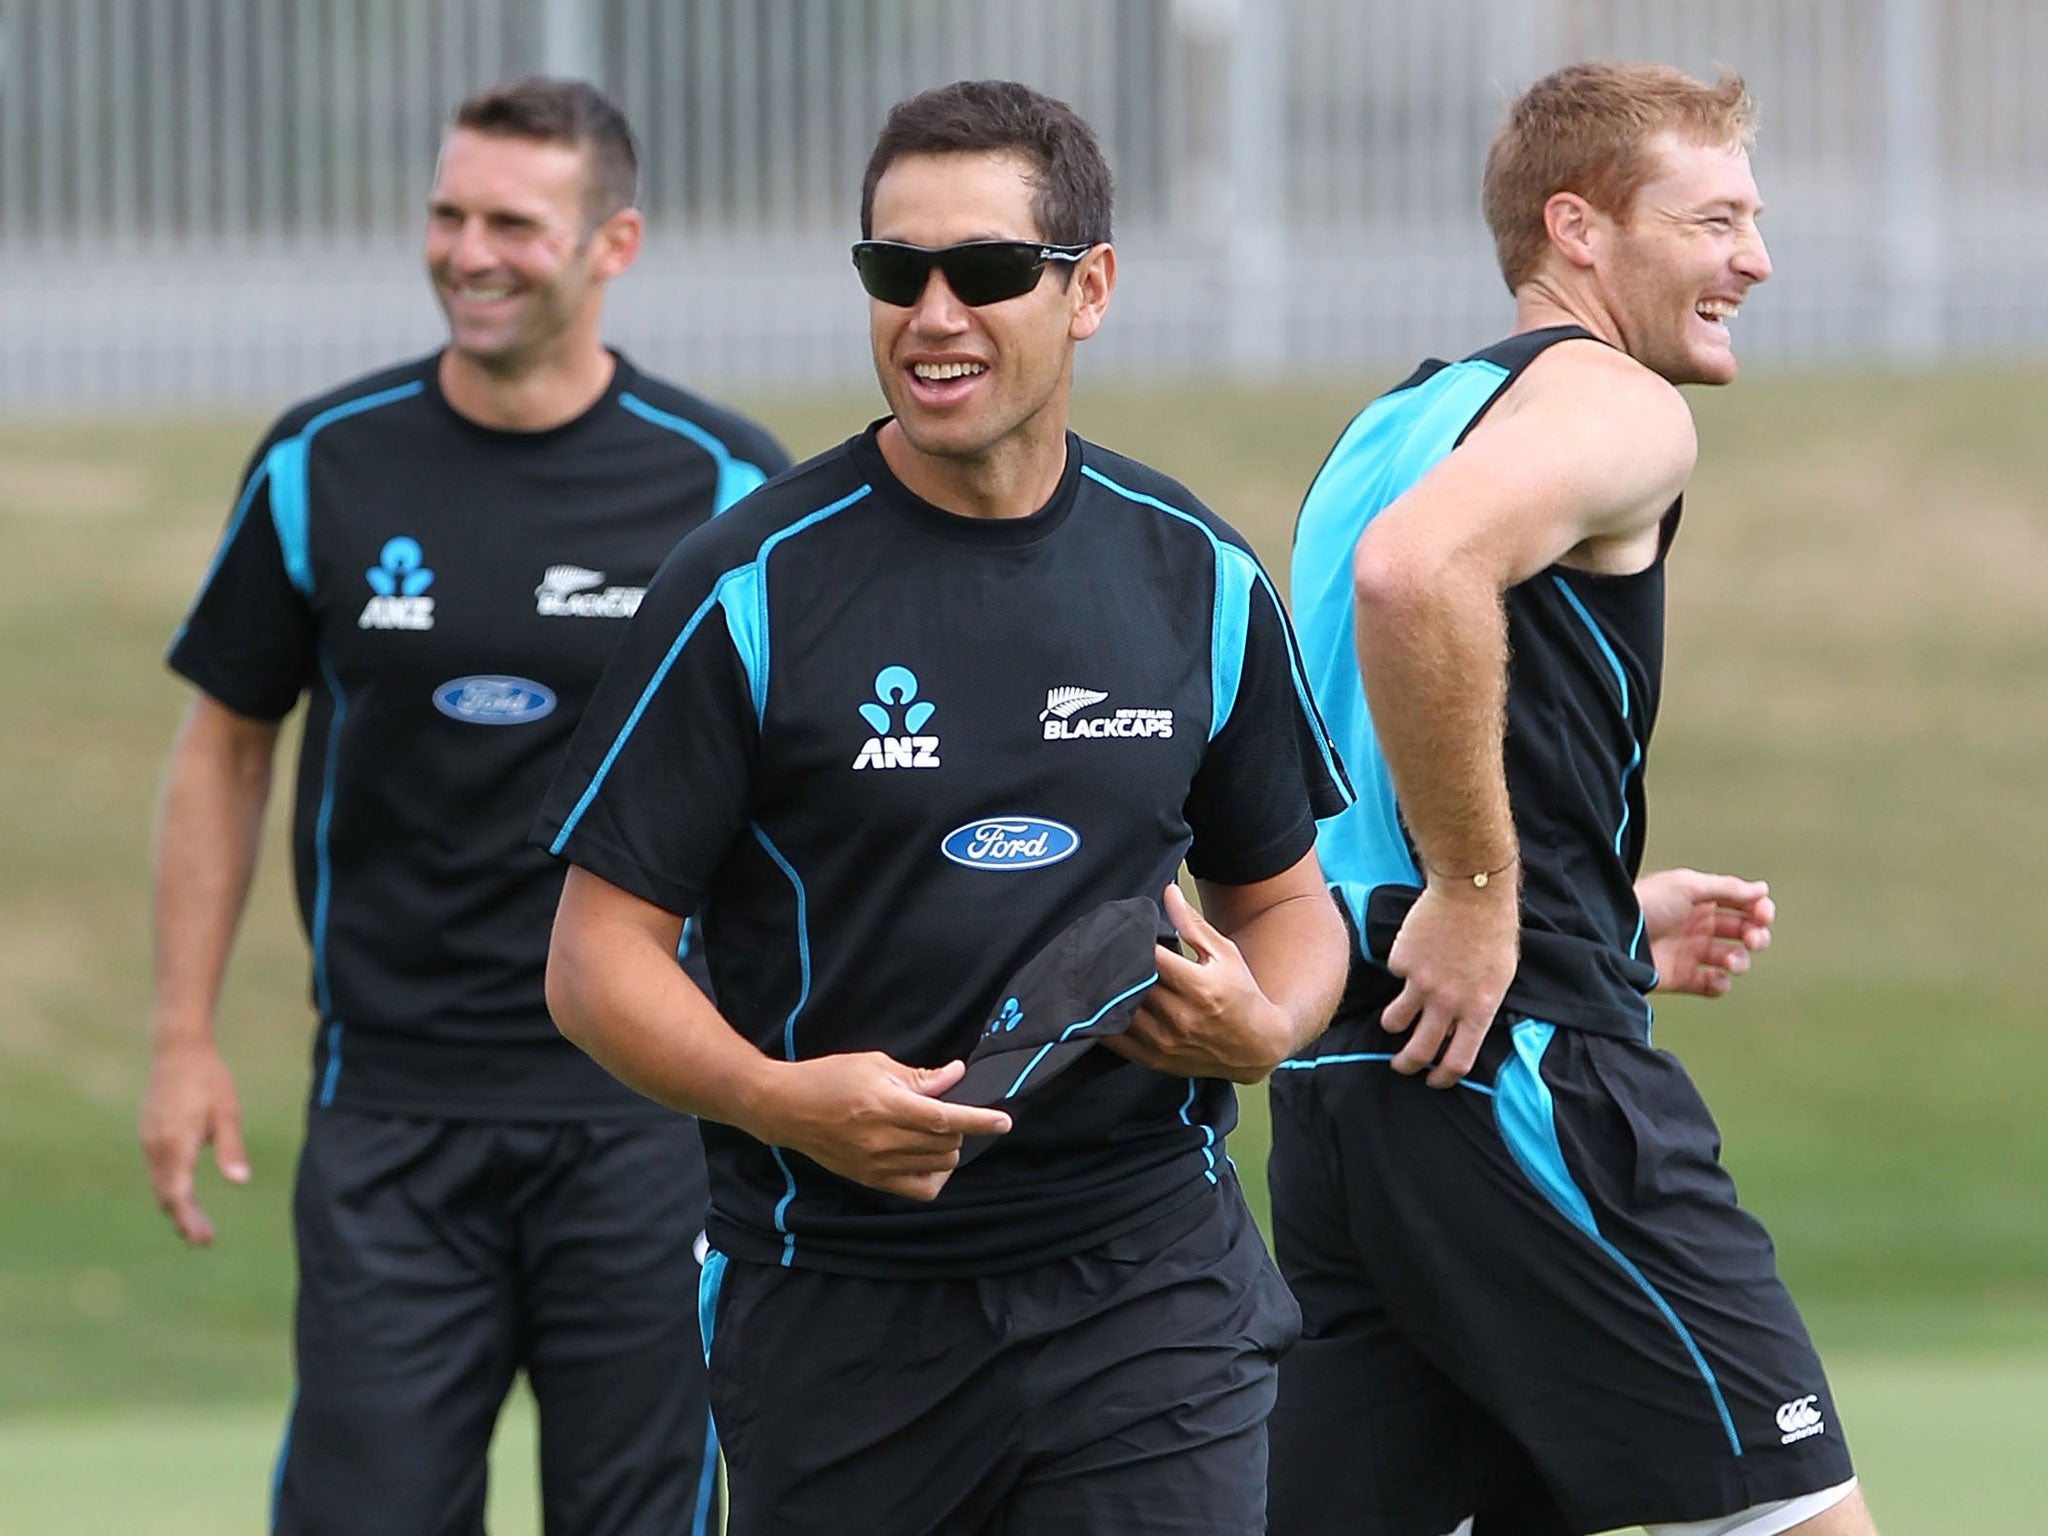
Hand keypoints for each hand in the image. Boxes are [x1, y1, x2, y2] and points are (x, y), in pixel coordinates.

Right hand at [138, 1040, 249, 1245]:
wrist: (177, 1050)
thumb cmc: (208, 1079)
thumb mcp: (227, 1113)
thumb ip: (231, 1149)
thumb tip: (240, 1182)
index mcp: (176, 1144)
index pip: (178, 1194)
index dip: (189, 1220)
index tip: (203, 1239)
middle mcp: (156, 1147)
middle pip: (165, 1195)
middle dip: (183, 1219)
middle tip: (203, 1240)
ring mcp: (148, 1140)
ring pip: (158, 1184)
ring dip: (175, 1205)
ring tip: (195, 1225)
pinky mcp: (148, 1134)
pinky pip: (156, 1170)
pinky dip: (168, 1187)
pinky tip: (183, 1195)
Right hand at [756, 1054, 1011, 1201]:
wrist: (786, 1108)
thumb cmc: (830, 1078)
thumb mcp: (875, 1064)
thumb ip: (919, 1077)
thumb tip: (956, 1076)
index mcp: (886, 1105)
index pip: (946, 1118)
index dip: (980, 1120)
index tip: (1004, 1121)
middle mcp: (884, 1140)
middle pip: (946, 1144)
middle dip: (959, 1128)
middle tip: (945, 1111)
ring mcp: (877, 1165)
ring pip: (938, 1166)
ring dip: (948, 1149)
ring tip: (933, 1132)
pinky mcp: (871, 1180)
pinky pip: (919, 1190)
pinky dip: (934, 1176)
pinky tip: (927, 1159)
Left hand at [1106, 884, 1295, 1083]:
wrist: (1255, 1045)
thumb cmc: (1240, 993)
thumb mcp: (1224, 954)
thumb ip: (1192, 924)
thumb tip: (1168, 891)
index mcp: (1199, 986)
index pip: (1149, 957)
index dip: (1132, 942)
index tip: (1124, 932)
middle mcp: (1180, 1016)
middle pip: (1131, 983)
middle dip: (1118, 964)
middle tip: (1104, 949)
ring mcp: (1164, 1041)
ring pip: (1118, 1009)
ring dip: (1108, 991)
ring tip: (1101, 973)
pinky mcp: (1153, 1059)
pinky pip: (1114, 1038)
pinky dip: (1104, 1020)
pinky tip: (1102, 1003)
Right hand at [1382, 880, 1518, 1087]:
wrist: (1471, 891)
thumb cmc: (1494, 931)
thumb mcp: (1499, 978)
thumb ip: (1478, 1007)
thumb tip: (1460, 1029)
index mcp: (1478, 1009)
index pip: (1458, 1061)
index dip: (1444, 1078)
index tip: (1434, 1080)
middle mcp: (1447, 1002)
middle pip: (1419, 1051)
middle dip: (1407, 1065)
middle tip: (1402, 1065)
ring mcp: (1420, 983)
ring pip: (1394, 1022)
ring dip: (1394, 1024)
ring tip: (1396, 1019)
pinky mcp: (1400, 961)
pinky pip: (1395, 977)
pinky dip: (1401, 972)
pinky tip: (1415, 953)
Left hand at [1637, 867, 1772, 997]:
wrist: (1613, 936)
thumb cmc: (1647, 904)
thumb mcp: (1687, 886)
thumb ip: (1727, 888)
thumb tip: (1762, 889)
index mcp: (1700, 901)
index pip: (1742, 904)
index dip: (1759, 910)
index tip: (1762, 915)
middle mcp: (1698, 926)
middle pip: (1744, 932)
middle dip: (1756, 936)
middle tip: (1752, 939)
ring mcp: (1691, 952)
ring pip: (1733, 960)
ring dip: (1741, 961)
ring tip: (1730, 961)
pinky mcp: (1682, 977)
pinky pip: (1713, 985)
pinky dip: (1720, 984)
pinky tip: (1713, 977)